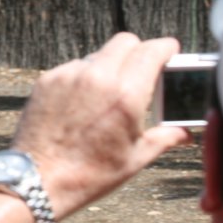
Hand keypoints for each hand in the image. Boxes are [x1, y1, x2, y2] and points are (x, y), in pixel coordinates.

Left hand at [13, 33, 189, 220]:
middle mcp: (97, 77)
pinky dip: (84, 77)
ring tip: (110, 93)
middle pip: (126, 42)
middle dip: (139, 52)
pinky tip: (84, 102)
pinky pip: (74, 68)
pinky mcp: (47, 80)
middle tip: (143, 71)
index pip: (151, 51)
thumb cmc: (89, 174)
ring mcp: (68, 75)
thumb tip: (184, 132)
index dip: (166, 48)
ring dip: (110, 66)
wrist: (38, 180)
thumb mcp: (135, 159)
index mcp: (125, 96)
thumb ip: (164, 138)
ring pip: (99, 54)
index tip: (170, 52)